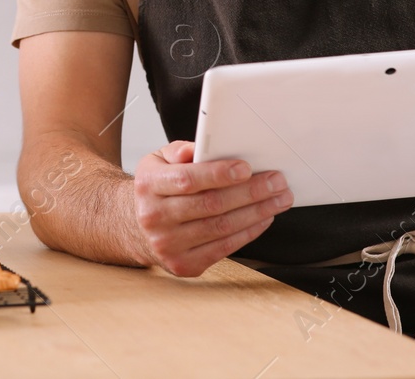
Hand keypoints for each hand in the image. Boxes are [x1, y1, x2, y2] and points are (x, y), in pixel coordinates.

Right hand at [133, 140, 293, 276]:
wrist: (135, 227)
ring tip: (278, 199)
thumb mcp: (158, 161)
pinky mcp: (183, 264)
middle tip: (276, 182)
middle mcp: (154, 217)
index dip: (219, 174)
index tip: (246, 168)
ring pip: (221, 227)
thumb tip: (199, 150)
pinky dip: (248, 232)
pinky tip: (263, 218)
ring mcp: (168, 245)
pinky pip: (224, 248)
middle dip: (250, 192)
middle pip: (210, 204)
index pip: (187, 179)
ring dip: (256, 212)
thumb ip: (179, 151)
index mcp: (148, 185)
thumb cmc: (157, 189)